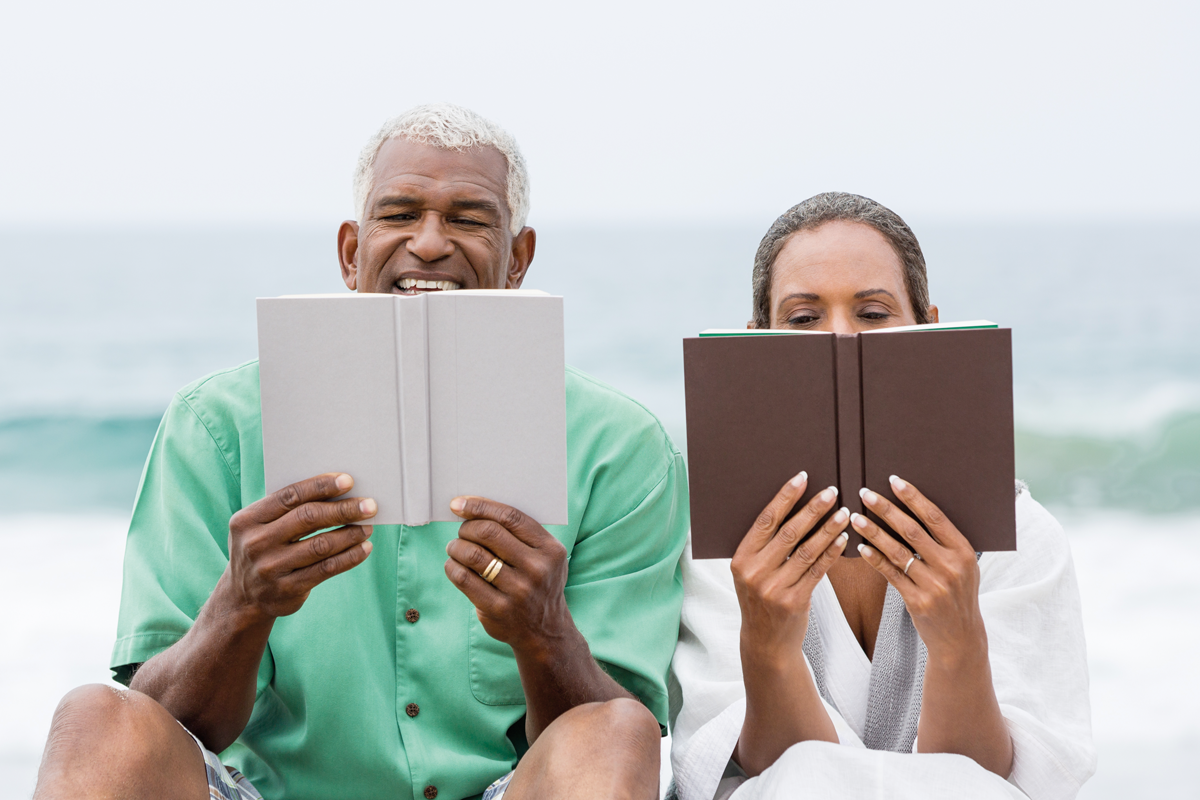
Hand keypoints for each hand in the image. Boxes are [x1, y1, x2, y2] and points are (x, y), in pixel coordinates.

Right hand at [224, 473, 375, 619]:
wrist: (243, 598)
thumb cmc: (263, 549)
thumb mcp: (260, 527)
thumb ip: (288, 510)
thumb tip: (339, 492)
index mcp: (247, 520)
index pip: (289, 496)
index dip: (320, 486)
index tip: (348, 481)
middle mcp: (256, 543)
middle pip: (308, 518)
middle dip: (343, 509)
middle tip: (369, 505)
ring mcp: (270, 569)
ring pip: (321, 545)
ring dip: (350, 534)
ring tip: (368, 527)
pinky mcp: (287, 590)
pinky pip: (326, 569)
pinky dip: (350, 557)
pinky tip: (364, 548)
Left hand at [445, 496, 571, 654]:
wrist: (546, 632)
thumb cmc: (539, 583)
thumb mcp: (546, 557)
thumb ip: (522, 535)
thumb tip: (477, 509)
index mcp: (550, 550)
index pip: (510, 517)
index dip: (480, 506)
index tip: (459, 504)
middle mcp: (537, 569)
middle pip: (489, 533)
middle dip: (467, 528)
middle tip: (461, 531)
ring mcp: (518, 591)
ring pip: (473, 555)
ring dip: (456, 546)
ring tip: (454, 548)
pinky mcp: (497, 609)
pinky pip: (464, 579)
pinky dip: (452, 567)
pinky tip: (453, 565)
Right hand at [732, 471, 849, 666]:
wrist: (765, 642)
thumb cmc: (761, 599)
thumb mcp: (751, 572)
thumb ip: (765, 547)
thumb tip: (794, 508)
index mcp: (741, 558)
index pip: (765, 521)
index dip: (785, 497)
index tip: (802, 478)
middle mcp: (755, 572)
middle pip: (788, 532)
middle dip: (812, 509)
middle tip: (831, 491)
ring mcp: (774, 588)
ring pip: (806, 550)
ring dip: (828, 528)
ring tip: (844, 512)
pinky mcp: (794, 601)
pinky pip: (818, 570)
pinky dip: (832, 552)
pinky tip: (843, 539)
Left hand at [853, 476, 985, 662]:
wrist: (960, 638)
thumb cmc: (957, 595)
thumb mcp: (962, 566)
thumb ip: (944, 542)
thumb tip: (914, 509)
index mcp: (964, 551)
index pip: (935, 517)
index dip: (913, 497)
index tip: (893, 481)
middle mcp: (951, 566)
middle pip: (912, 530)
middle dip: (886, 509)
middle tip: (864, 493)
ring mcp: (935, 585)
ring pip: (897, 551)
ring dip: (873, 531)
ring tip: (854, 517)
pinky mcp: (918, 601)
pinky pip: (891, 574)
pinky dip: (875, 558)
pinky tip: (861, 546)